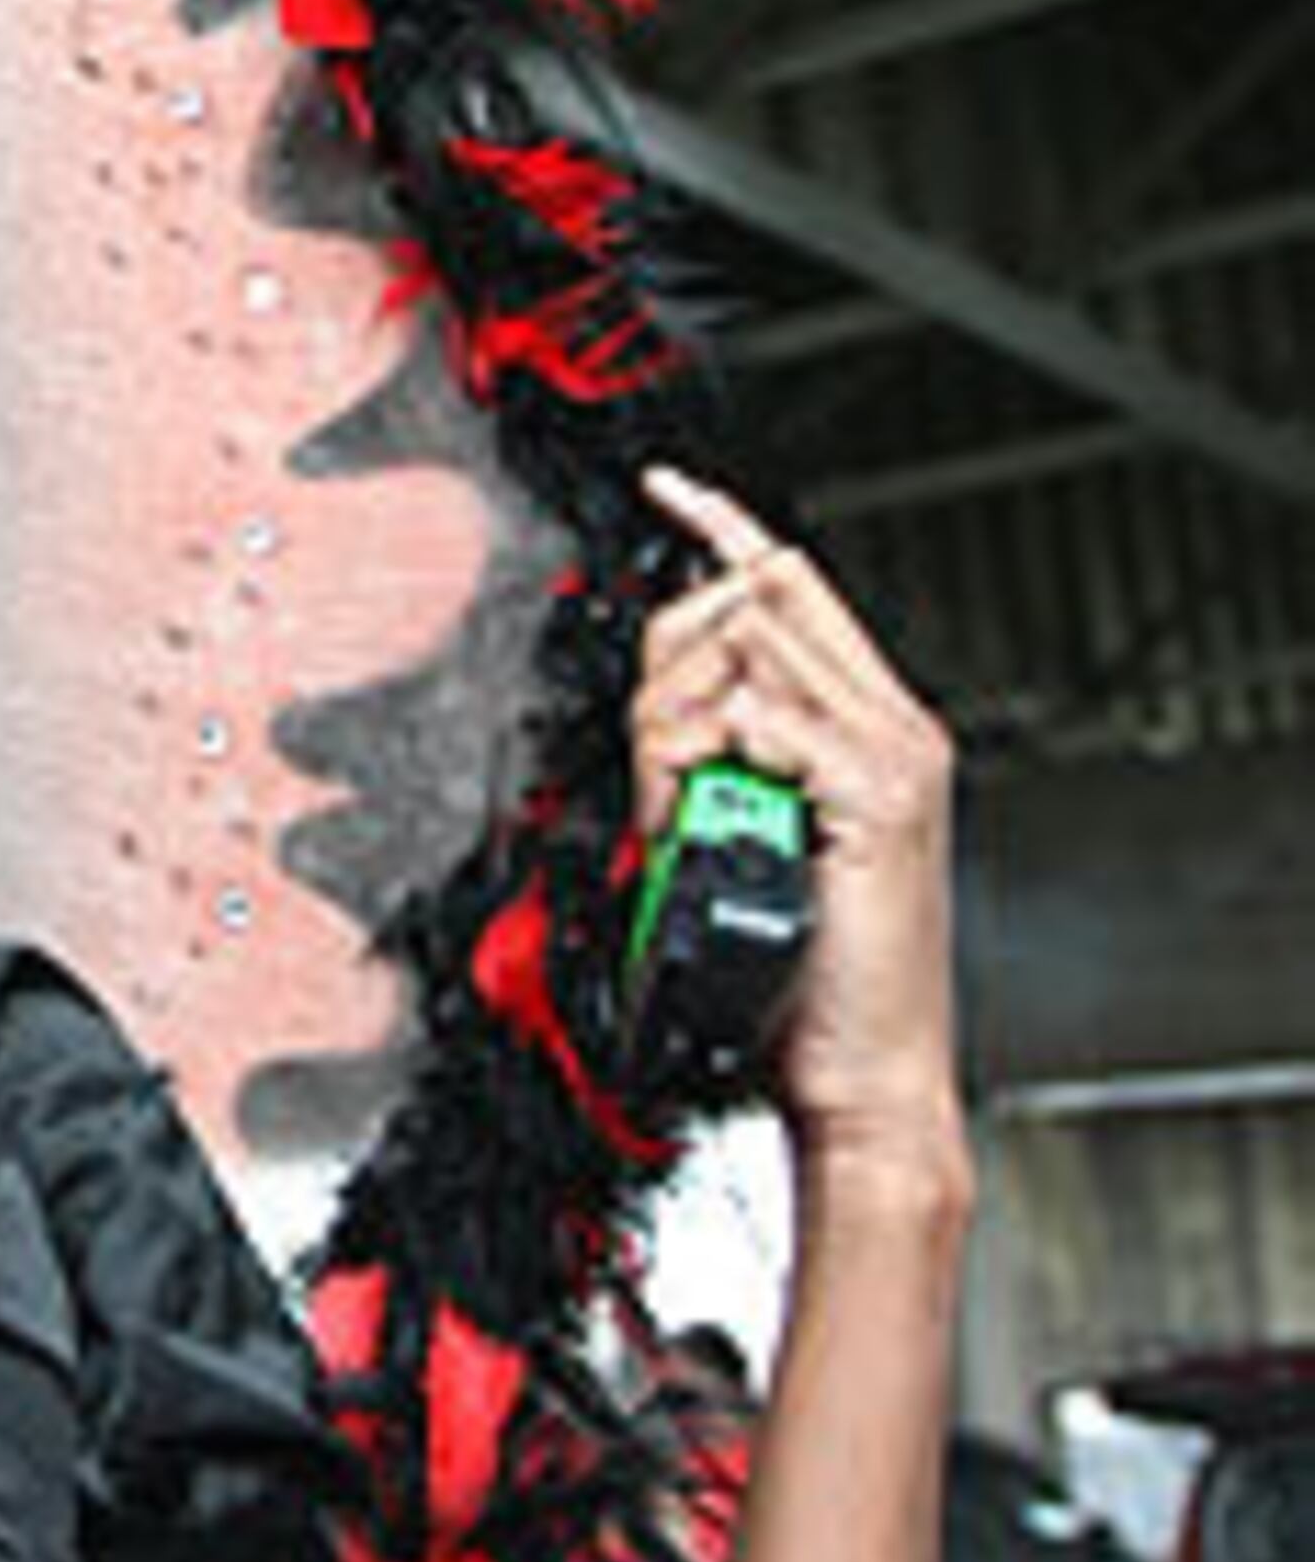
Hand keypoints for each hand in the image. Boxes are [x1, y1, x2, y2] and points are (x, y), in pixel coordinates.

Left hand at [633, 469, 962, 1184]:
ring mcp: (896, 757)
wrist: (861, 1072)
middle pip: (762, 609)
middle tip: (664, 766)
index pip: (796, 588)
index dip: (727, 531)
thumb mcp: (743, 839)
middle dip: (680, 665)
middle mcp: (896, 726)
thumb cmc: (804, 973)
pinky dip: (729, 759)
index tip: (673, 489)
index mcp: (871, 726)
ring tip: (697, 821)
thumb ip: (718, 761)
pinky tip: (731, 812)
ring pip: (756, 659)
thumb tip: (679, 700)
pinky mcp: (881, 797)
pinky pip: (774, 723)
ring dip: (689, 731)